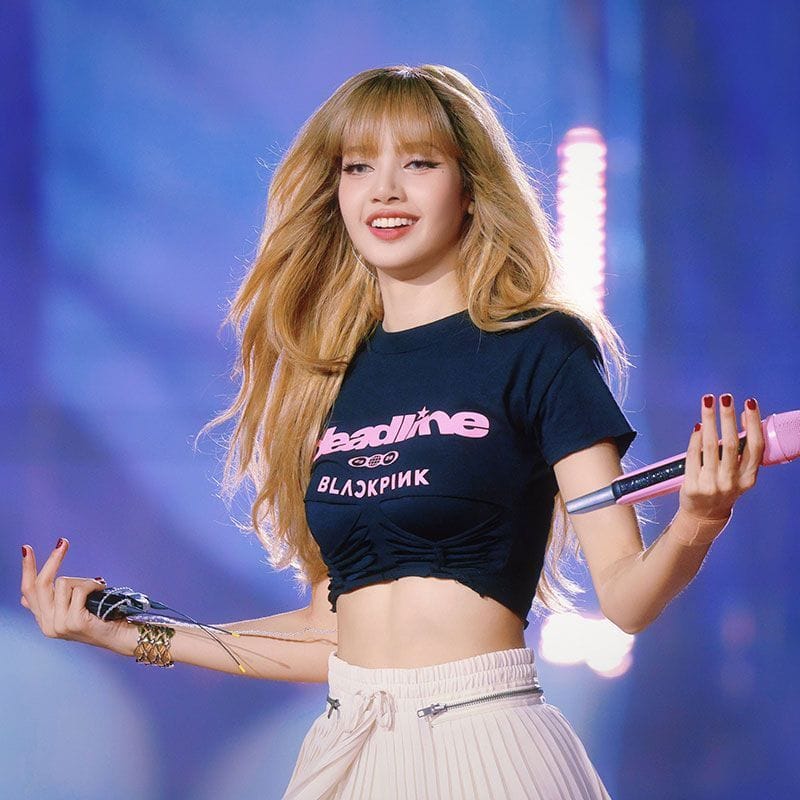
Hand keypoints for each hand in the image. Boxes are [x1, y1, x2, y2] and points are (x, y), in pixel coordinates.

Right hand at [20, 537, 132, 654]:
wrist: (122, 635)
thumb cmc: (102, 616)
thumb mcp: (71, 609)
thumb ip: (52, 602)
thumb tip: (23, 597)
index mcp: (45, 621)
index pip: (29, 591)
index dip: (27, 569)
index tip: (26, 549)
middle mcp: (48, 625)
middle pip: (41, 584)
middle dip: (52, 560)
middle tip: (63, 542)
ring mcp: (60, 625)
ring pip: (63, 583)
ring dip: (84, 580)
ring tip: (97, 586)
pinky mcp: (74, 621)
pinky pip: (80, 589)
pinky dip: (93, 584)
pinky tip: (102, 589)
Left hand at [679, 393, 763, 519]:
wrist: (704, 515)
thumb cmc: (723, 487)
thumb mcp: (739, 473)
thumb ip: (741, 451)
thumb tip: (741, 416)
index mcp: (748, 478)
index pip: (755, 447)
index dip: (753, 423)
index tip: (749, 403)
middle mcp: (731, 482)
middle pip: (731, 443)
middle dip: (727, 417)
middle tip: (725, 398)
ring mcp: (711, 485)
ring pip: (710, 446)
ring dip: (709, 420)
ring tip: (708, 403)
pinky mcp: (692, 486)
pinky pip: (693, 455)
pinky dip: (695, 438)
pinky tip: (697, 426)